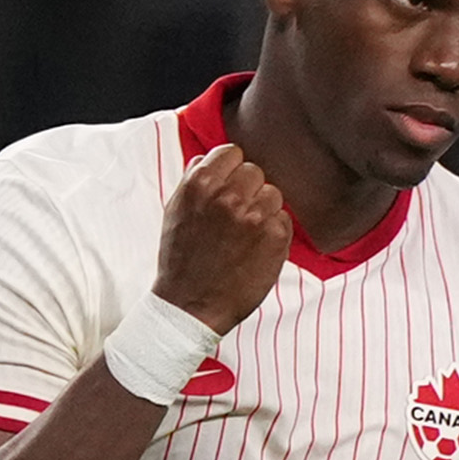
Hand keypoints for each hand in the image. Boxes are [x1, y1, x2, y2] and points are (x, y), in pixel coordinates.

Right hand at [153, 143, 293, 337]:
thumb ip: (193, 179)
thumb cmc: (181, 260)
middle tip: (235, 219)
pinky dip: (273, 234)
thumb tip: (209, 158)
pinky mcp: (275, 239)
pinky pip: (283, 220)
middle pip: (255, 172)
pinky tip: (254, 251)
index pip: (232, 152)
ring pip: (273, 194)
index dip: (230, 171)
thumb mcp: (175, 211)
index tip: (227, 190)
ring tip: (244, 237)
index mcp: (201, 183)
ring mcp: (254, 217)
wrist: (189, 307)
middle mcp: (229, 196)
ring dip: (263, 211)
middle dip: (247, 191)